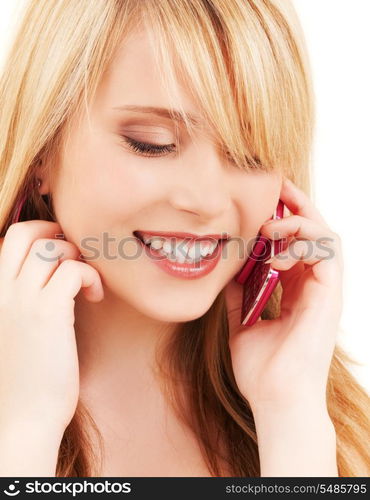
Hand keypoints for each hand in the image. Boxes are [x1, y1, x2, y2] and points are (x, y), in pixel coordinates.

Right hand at [0, 220, 103, 433]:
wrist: (22, 418)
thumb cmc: (23, 377)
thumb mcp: (11, 329)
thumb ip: (20, 300)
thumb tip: (49, 276)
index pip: (6, 242)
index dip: (36, 238)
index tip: (58, 253)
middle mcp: (0, 290)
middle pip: (25, 233)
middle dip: (55, 232)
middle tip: (74, 252)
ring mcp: (22, 299)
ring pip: (52, 247)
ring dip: (77, 255)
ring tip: (87, 280)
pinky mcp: (49, 312)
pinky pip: (74, 270)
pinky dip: (90, 276)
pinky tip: (95, 296)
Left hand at [225, 177, 342, 413]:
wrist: (276, 400)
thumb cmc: (262, 369)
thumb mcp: (241, 323)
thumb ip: (237, 296)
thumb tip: (225, 272)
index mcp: (296, 291)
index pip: (295, 244)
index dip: (284, 218)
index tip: (264, 200)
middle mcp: (313, 286)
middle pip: (315, 232)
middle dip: (298, 206)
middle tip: (277, 187)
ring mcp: (325, 291)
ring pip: (326, 236)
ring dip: (299, 222)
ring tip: (271, 224)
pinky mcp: (330, 296)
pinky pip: (327, 255)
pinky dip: (303, 245)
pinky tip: (276, 253)